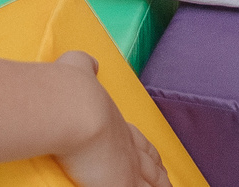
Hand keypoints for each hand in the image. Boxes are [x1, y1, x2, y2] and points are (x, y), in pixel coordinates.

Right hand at [45, 54, 169, 186]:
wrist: (74, 108)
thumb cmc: (71, 89)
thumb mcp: (79, 68)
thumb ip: (85, 66)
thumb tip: (90, 64)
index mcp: (117, 122)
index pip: (139, 140)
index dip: (148, 151)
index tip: (155, 157)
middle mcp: (127, 145)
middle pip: (151, 164)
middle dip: (160, 174)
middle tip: (167, 180)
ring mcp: (128, 166)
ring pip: (151, 183)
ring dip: (159, 186)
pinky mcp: (120, 184)